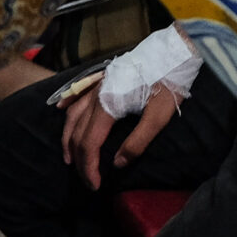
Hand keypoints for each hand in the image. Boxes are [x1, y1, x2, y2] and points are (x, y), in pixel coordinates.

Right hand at [59, 82, 180, 188]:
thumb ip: (138, 141)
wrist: (173, 51)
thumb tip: (117, 164)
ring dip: (68, 138)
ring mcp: (98, 84)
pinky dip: (67, 105)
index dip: (89, 167)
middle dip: (79, 159)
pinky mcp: (103, 77)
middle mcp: (96, 95)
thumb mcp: (160, 116)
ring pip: (73, 115)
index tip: (95, 185)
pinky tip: (62, 111)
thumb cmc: (169, 83)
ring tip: (70, 157)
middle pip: (77, 132)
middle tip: (86, 179)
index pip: (89, 143)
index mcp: (108, 105)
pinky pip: (77, 93)